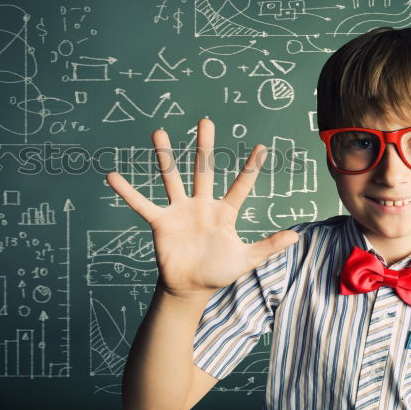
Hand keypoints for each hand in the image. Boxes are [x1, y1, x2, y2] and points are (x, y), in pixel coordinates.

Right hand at [105, 118, 299, 297]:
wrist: (190, 288)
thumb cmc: (218, 272)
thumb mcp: (246, 259)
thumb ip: (269, 246)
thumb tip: (297, 237)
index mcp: (224, 212)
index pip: (240, 186)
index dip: (250, 168)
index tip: (262, 147)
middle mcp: (201, 205)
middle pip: (204, 170)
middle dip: (205, 146)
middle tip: (205, 121)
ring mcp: (179, 211)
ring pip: (171, 178)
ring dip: (164, 156)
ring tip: (158, 132)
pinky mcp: (161, 222)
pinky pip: (141, 204)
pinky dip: (127, 192)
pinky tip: (113, 176)